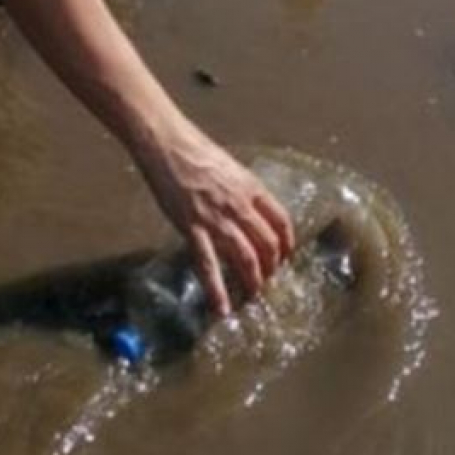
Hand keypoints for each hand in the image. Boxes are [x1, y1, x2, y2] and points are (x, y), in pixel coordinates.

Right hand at [134, 121, 295, 315]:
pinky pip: (208, 265)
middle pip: (267, 245)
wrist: (167, 144)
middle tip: (265, 281)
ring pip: (246, 259)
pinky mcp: (193, 228)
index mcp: (251, 188)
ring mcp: (217, 219)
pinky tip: (222, 309)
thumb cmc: (193, 150)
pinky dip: (217, 291)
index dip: (286, 243)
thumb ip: (238, 189)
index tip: (283, 255)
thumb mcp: (227, 166)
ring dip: (253, 282)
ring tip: (252, 297)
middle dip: (270, 268)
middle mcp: (240, 206)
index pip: (281, 221)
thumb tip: (242, 205)